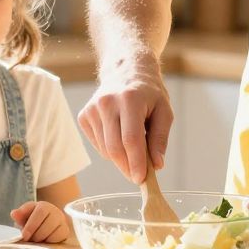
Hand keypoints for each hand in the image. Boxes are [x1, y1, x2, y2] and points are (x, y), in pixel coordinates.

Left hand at [10, 201, 69, 243]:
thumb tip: (14, 213)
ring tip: (36, 240)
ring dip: (43, 240)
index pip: (40, 213)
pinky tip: (45, 240)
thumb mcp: (24, 216)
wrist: (45, 222)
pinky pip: (59, 238)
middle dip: (36, 235)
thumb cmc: (32, 219)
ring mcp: (62, 221)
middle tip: (30, 240)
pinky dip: (50, 242)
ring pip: (53, 233)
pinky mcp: (65, 231)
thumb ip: (19, 214)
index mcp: (44, 206)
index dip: (32, 225)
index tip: (24, 236)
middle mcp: (55, 212)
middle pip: (47, 224)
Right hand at [78, 59, 173, 183]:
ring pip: (105, 149)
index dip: (136, 162)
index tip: (142, 179)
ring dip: (120, 158)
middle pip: (114, 148)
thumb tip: (156, 165)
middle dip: (127, 167)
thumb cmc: (148, 93)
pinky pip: (97, 145)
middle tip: (139, 175)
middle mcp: (107, 102)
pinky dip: (110, 150)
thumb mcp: (164, 111)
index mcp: (130, 99)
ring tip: (133, 147)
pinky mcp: (84, 115)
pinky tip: (119, 137)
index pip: (131, 139)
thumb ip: (160, 138)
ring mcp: (92, 109)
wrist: (126, 70)